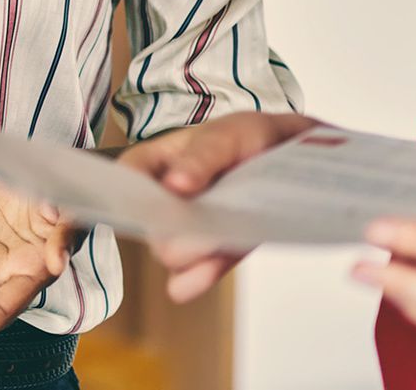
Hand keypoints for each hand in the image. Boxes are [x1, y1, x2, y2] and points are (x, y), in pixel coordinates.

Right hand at [118, 111, 317, 301]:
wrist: (292, 159)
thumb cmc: (249, 136)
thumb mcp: (227, 136)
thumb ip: (201, 158)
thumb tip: (174, 185)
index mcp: (154, 163)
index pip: (124, 181)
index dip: (123, 196)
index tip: (145, 208)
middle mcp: (164, 200)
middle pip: (149, 225)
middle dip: (169, 232)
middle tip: (198, 228)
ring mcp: (187, 229)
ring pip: (171, 253)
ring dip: (189, 256)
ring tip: (213, 250)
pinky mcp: (211, 253)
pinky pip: (195, 273)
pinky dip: (196, 278)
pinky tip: (195, 281)